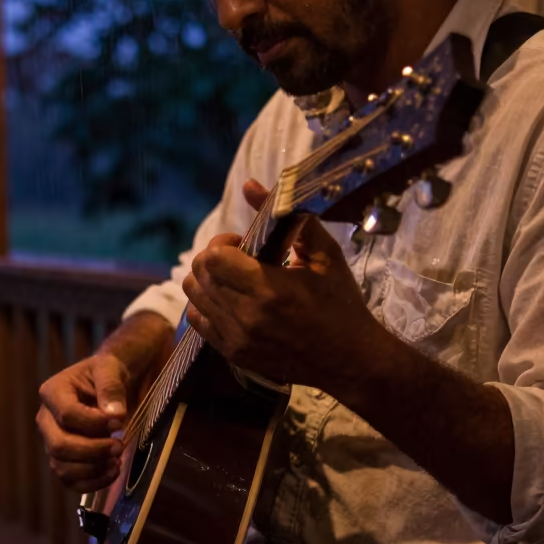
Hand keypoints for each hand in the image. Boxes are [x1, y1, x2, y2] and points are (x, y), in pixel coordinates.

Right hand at [36, 354, 130, 492]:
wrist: (107, 386)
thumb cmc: (106, 373)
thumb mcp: (111, 369)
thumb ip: (111, 388)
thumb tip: (115, 415)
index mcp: (52, 392)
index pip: (67, 415)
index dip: (94, 423)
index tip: (119, 422)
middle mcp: (46, 419)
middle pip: (59, 446)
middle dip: (93, 451)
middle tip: (119, 446)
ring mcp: (52, 442)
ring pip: (62, 468)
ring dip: (93, 470)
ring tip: (117, 460)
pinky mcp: (63, 459)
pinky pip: (70, 481)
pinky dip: (92, 483)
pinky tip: (113, 471)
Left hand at [180, 179, 376, 388]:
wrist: (350, 359)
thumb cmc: (341, 303)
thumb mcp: (324, 255)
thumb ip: (287, 218)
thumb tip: (250, 185)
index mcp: (268, 289)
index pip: (213, 257)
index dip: (222, 243)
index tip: (244, 245)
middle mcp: (246, 316)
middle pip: (198, 274)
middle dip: (213, 259)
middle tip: (240, 260)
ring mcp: (236, 339)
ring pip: (193, 296)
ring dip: (208, 280)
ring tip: (235, 280)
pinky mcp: (233, 354)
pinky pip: (197, 321)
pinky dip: (206, 305)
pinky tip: (231, 300)